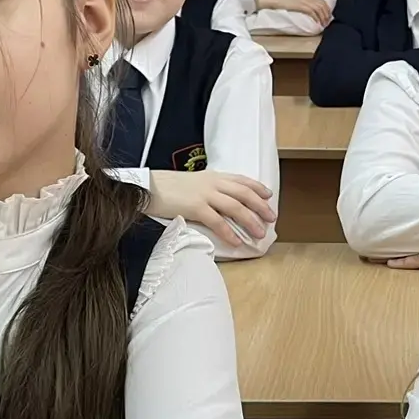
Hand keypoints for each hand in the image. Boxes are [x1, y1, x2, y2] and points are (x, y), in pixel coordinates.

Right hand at [143, 169, 274, 248]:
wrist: (146, 186)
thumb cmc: (166, 187)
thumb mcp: (192, 182)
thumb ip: (208, 188)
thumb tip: (220, 201)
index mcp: (212, 176)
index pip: (241, 180)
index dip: (257, 187)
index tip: (269, 195)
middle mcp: (212, 183)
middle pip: (243, 194)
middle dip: (260, 206)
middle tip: (272, 218)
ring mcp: (204, 194)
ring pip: (235, 207)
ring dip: (250, 221)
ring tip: (259, 233)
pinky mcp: (195, 207)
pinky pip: (217, 221)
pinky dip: (228, 232)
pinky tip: (236, 241)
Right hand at [258, 0, 331, 25]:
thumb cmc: (284, 0)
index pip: (322, 1)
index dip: (327, 8)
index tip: (328, 16)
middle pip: (322, 5)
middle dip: (326, 14)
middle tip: (327, 22)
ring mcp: (304, 2)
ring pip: (318, 9)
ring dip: (322, 17)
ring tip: (323, 24)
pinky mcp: (300, 6)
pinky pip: (312, 12)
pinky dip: (316, 17)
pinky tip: (317, 23)